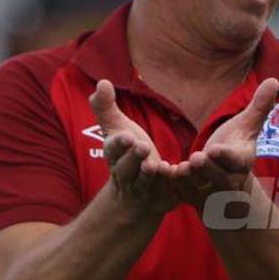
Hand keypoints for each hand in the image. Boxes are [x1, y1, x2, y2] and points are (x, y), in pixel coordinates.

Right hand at [89, 79, 178, 215]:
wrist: (140, 195)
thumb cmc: (129, 155)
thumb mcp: (118, 129)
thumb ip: (107, 108)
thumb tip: (102, 82)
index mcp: (115, 156)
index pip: (112, 150)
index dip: (118, 144)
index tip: (126, 136)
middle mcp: (126, 175)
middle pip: (126, 168)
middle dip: (133, 158)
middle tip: (141, 146)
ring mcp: (144, 189)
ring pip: (144, 183)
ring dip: (149, 174)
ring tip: (157, 165)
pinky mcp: (162, 197)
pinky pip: (167, 192)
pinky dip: (171, 184)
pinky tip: (177, 174)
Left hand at [171, 78, 278, 206]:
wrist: (227, 181)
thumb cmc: (236, 147)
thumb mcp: (247, 127)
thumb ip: (259, 107)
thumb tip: (274, 80)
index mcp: (242, 161)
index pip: (236, 159)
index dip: (226, 156)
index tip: (215, 150)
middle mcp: (228, 180)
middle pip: (217, 176)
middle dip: (206, 169)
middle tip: (196, 159)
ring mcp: (210, 191)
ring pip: (197, 186)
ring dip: (187, 179)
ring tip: (177, 169)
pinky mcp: (192, 197)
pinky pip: (180, 192)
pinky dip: (171, 185)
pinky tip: (162, 172)